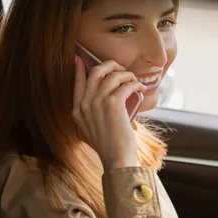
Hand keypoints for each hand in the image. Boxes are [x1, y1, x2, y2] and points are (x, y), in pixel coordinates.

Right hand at [72, 55, 146, 170]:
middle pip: (95, 72)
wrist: (117, 159)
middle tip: (120, 69)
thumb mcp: (91, 129)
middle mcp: (84, 104)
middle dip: (109, 65)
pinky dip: (135, 84)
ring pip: (112, 76)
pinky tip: (140, 88)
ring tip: (134, 81)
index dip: (79, 69)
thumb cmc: (109, 146)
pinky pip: (125, 85)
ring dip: (127, 75)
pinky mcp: (113, 104)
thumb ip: (90, 113)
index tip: (80, 59)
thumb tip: (101, 97)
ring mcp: (97, 103)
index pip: (77, 82)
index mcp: (77, 110)